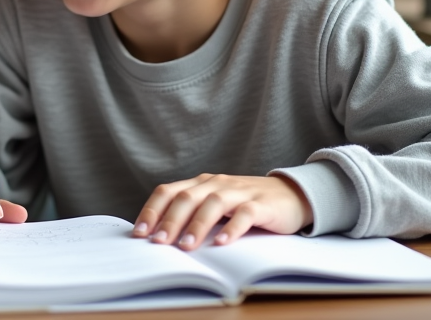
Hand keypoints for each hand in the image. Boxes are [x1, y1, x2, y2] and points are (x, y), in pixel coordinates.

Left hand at [133, 174, 312, 249]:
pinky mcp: (262, 204)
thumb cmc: (245, 204)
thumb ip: (192, 214)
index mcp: (200, 184)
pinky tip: (222, 242)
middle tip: (159, 243)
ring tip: (187, 246)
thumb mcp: (215, 205)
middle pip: (187, 197)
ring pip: (214, 203)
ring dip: (198, 225)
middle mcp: (216, 184)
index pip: (168, 191)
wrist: (291, 195)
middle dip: (170, 220)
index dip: (152, 210)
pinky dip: (232, 227)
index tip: (139, 233)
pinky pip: (245, 214)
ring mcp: (240, 192)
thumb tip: (159, 237)